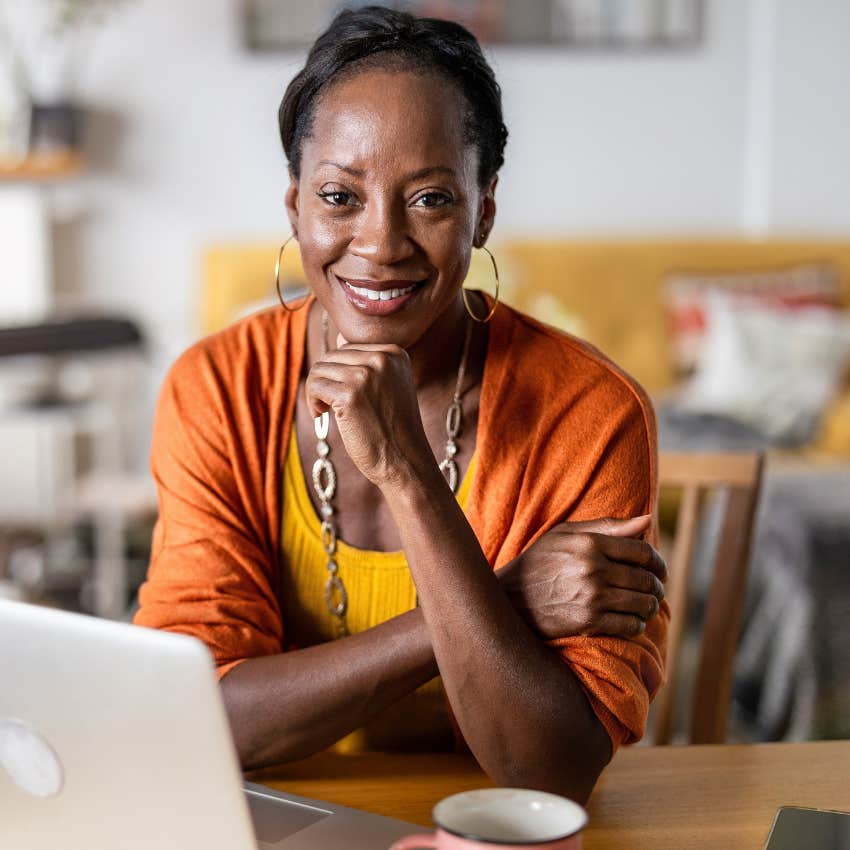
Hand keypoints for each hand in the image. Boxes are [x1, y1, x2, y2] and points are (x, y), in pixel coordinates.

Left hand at [305, 335, 433, 488]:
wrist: (405, 461)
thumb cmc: (392, 428)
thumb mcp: (390, 386)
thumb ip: (368, 363)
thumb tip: (338, 338)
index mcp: (395, 353)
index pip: (348, 348)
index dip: (339, 373)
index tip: (344, 397)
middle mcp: (383, 358)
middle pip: (331, 356)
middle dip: (325, 381)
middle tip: (329, 407)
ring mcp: (367, 375)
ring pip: (319, 368)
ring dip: (316, 391)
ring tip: (325, 411)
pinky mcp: (351, 394)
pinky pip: (314, 385)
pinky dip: (312, 402)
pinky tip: (322, 416)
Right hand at [496, 515, 667, 639]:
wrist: (509, 599)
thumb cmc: (539, 562)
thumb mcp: (565, 534)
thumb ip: (608, 526)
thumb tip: (648, 520)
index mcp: (590, 544)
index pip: (642, 552)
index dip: (658, 562)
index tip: (659, 569)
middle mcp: (593, 569)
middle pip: (646, 579)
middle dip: (657, 586)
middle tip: (656, 590)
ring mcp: (592, 597)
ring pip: (642, 604)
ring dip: (650, 606)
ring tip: (646, 606)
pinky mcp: (589, 622)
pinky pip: (629, 625)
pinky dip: (637, 625)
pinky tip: (631, 620)